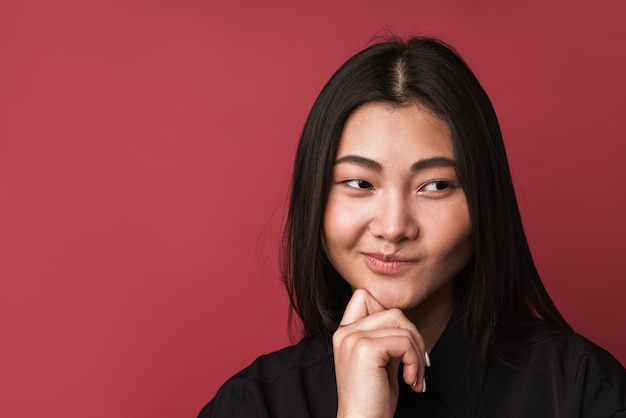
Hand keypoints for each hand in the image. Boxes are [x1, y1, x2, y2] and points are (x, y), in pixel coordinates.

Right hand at [333, 289, 427, 417]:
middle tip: (417, 365)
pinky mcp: (365, 349)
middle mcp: (344, 332)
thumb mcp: (380, 361)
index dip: (390, 315)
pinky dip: (415, 362)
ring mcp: (353, 339)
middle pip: (393, 312)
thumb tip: (408, 324)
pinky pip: (404, 342)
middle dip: (414, 337)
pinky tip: (410, 382)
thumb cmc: (373, 400)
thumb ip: (387, 338)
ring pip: (402, 325)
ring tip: (414, 376)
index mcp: (345, 333)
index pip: (365, 296)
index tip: (400, 346)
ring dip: (417, 352)